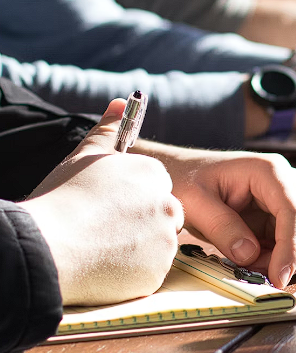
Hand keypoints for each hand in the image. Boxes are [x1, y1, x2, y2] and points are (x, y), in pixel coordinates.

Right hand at [19, 99, 183, 304]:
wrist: (48, 246)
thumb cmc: (63, 198)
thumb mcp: (85, 156)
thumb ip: (108, 130)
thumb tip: (121, 102)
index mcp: (153, 175)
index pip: (157, 185)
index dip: (134, 197)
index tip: (111, 206)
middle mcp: (167, 205)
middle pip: (164, 214)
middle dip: (143, 221)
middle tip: (107, 229)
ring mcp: (165, 240)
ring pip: (158, 244)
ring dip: (139, 247)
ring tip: (102, 247)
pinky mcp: (157, 273)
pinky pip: (149, 272)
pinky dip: (133, 272)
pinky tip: (106, 267)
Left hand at [148, 148, 295, 287]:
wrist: (187, 174)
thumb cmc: (189, 181)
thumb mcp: (195, 203)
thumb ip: (221, 227)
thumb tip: (250, 254)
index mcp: (270, 171)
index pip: (295, 212)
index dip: (291, 248)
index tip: (277, 278)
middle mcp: (290, 182)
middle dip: (293, 259)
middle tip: (257, 275)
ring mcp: (294, 198)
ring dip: (291, 262)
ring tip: (253, 265)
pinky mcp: (289, 216)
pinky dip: (291, 261)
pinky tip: (263, 261)